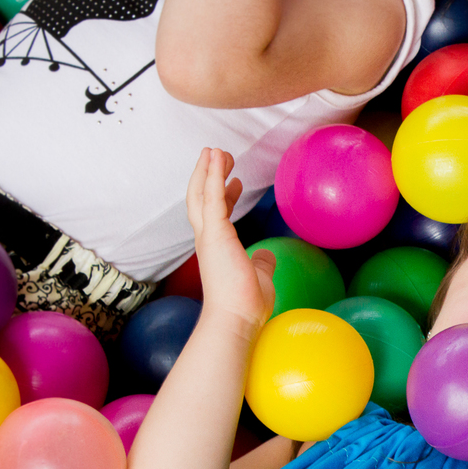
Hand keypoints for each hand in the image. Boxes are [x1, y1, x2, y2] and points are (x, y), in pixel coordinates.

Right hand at [186, 148, 275, 333]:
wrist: (237, 319)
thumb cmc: (246, 304)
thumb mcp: (259, 276)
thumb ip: (261, 262)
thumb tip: (267, 256)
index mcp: (217, 248)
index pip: (217, 215)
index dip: (224, 195)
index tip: (236, 181)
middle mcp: (208, 240)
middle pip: (200, 199)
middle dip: (209, 175)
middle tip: (220, 155)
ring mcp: (208, 236)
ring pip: (200, 193)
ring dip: (207, 169)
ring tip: (216, 149)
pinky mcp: (214, 233)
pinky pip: (210, 196)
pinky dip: (212, 174)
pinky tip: (216, 157)